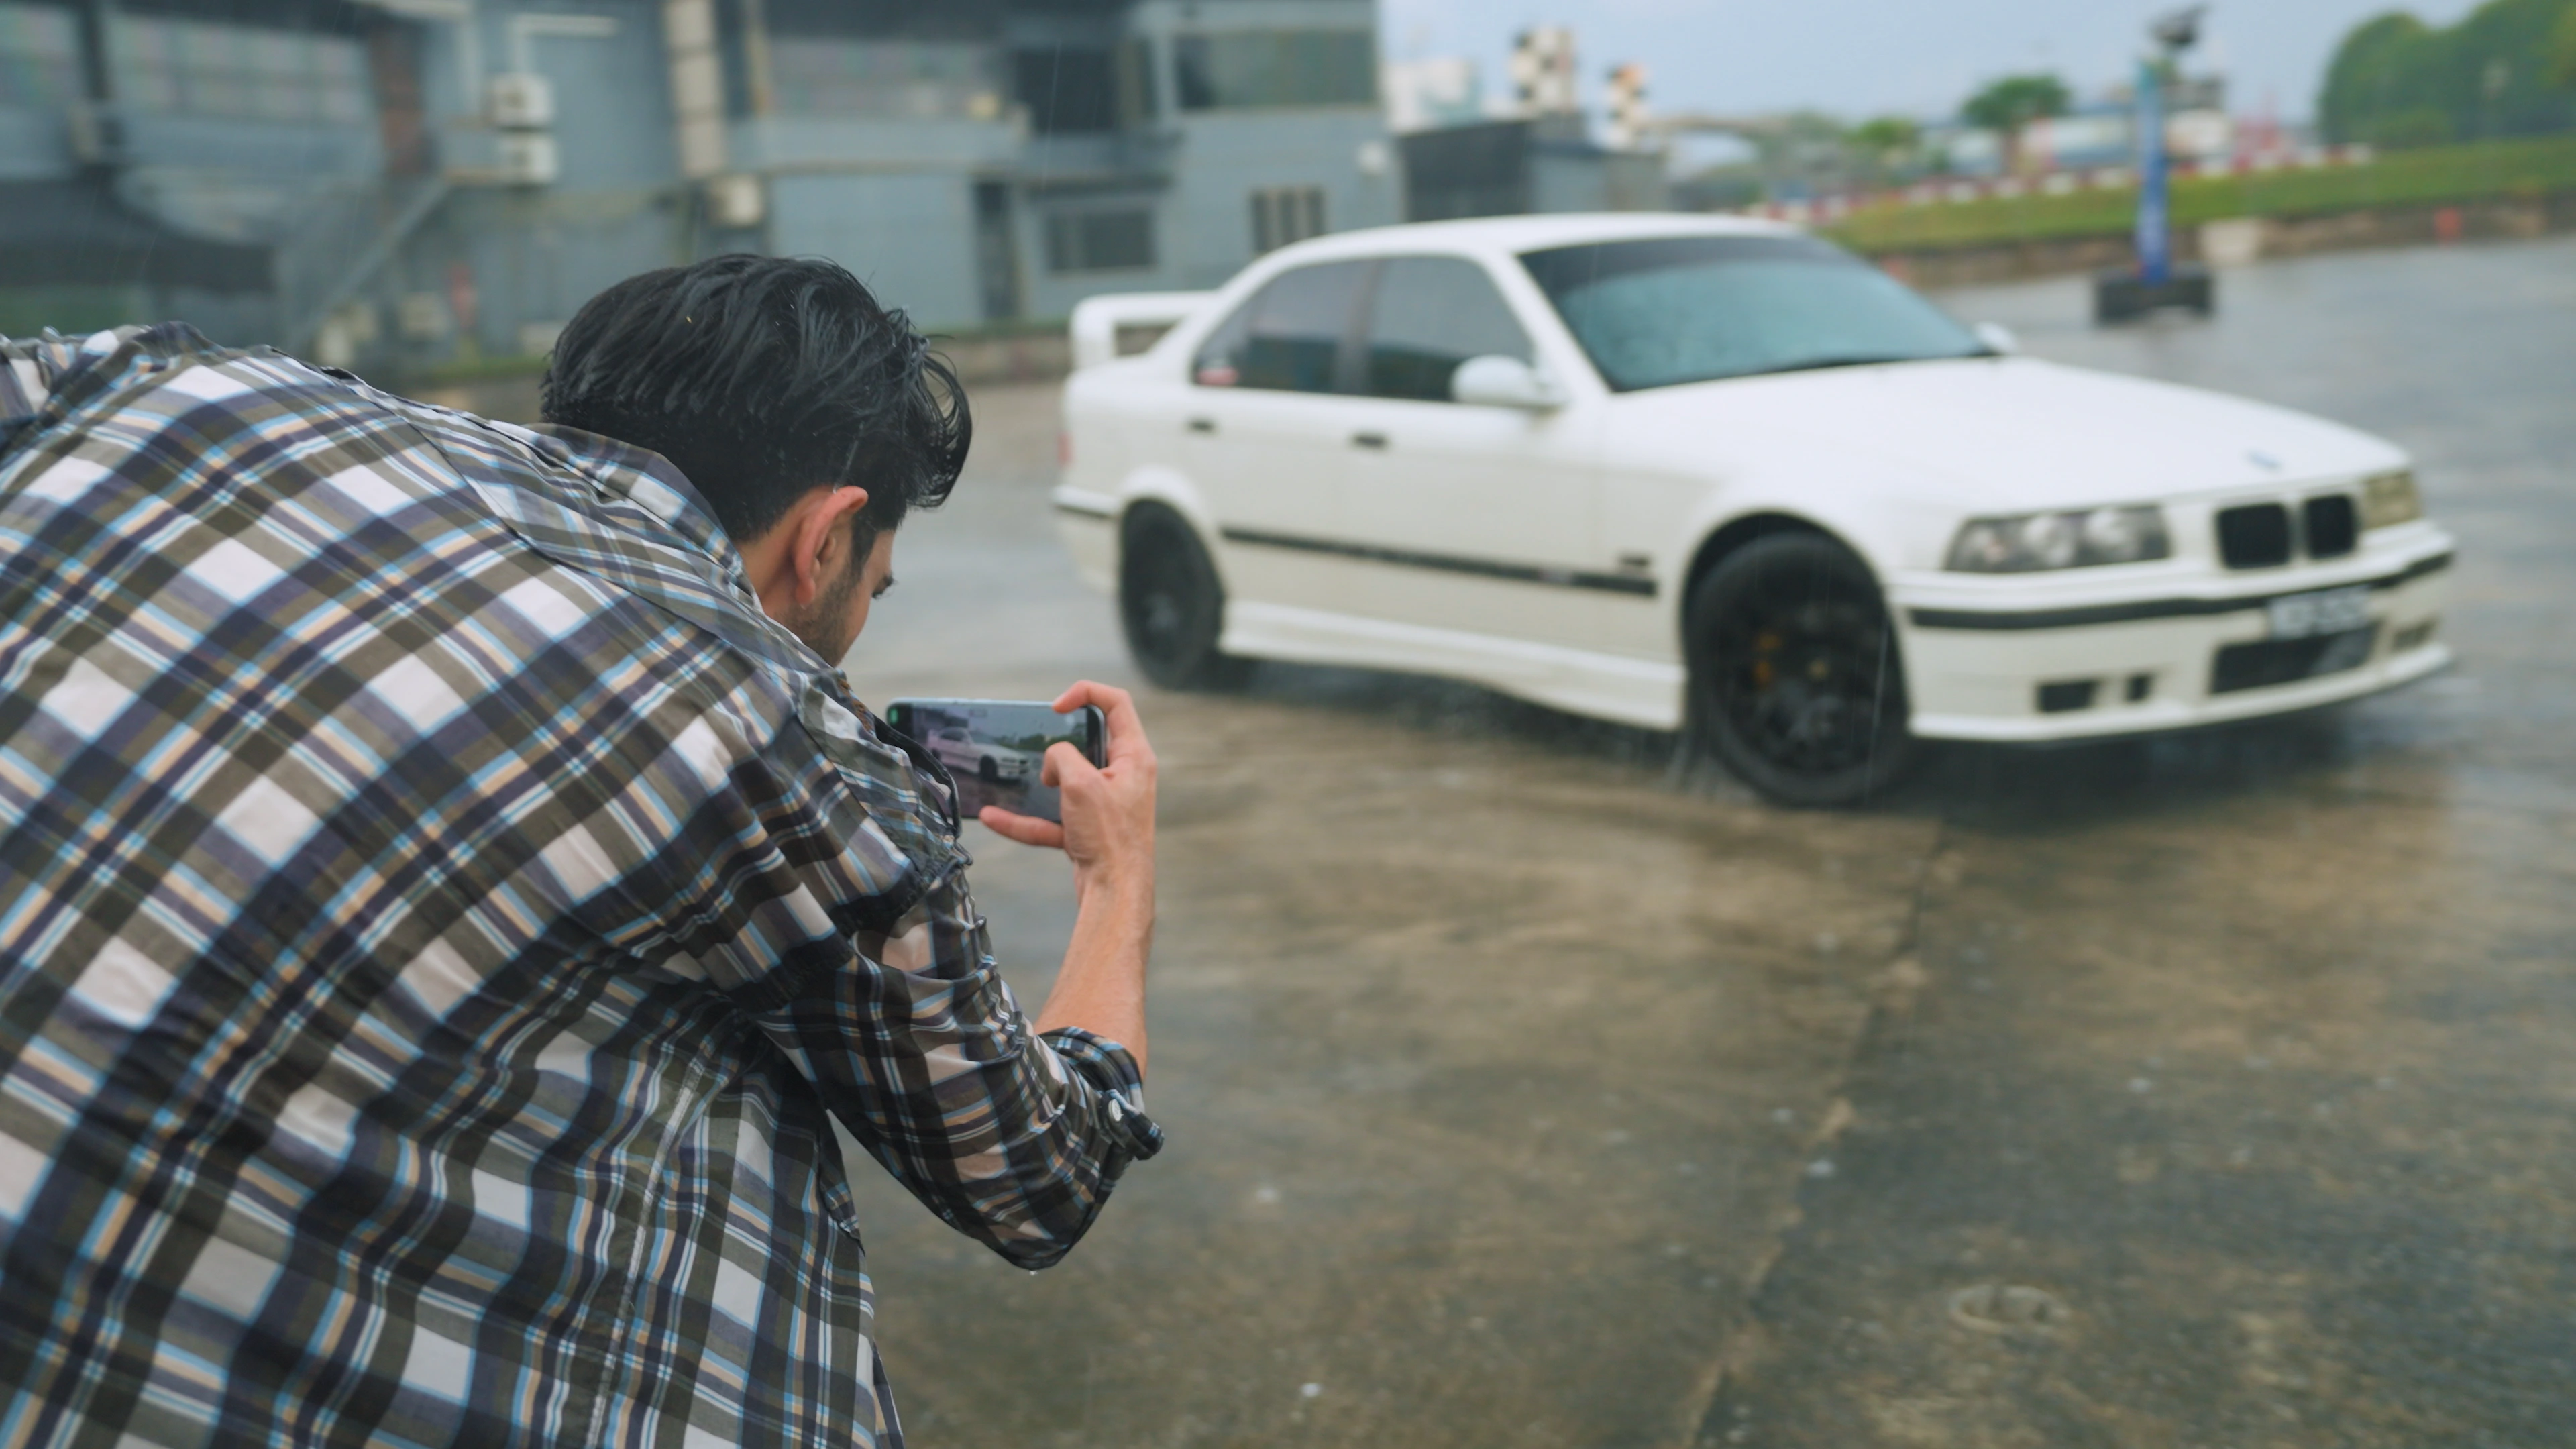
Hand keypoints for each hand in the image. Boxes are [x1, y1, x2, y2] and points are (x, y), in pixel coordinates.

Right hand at [978, 681, 1156, 898]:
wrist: (1114, 892)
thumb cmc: (1109, 837)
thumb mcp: (1081, 783)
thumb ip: (1063, 757)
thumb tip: (1054, 762)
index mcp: (1134, 756)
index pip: (1117, 704)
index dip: (1086, 693)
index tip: (1057, 707)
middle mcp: (1125, 776)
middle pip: (1090, 742)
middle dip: (1061, 744)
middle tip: (1043, 748)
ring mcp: (1106, 804)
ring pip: (1067, 782)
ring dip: (1041, 783)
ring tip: (1018, 780)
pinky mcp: (1089, 829)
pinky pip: (1053, 817)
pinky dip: (1027, 819)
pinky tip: (996, 817)